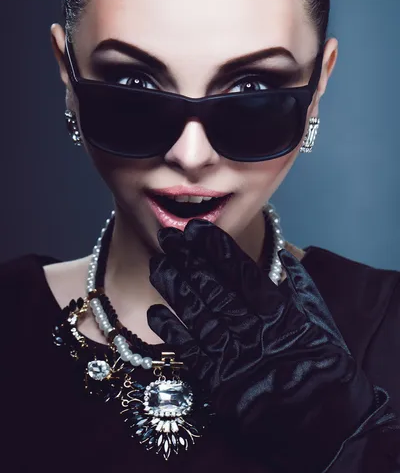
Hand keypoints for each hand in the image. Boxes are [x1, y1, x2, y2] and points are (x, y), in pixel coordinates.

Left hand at [147, 219, 396, 472]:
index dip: (215, 248)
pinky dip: (172, 332)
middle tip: (168, 238)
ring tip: (158, 263)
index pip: (240, 272)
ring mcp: (233, 356)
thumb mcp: (317, 314)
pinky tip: (155, 312)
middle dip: (188, 260)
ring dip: (175, 287)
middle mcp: (252, 330)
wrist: (321, 417)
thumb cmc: (321, 360)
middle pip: (213, 288)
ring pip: (197, 315)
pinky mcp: (219, 382)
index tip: (196, 229)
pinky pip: (191, 353)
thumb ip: (296, 282)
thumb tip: (280, 252)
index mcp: (277, 311)